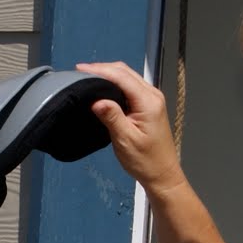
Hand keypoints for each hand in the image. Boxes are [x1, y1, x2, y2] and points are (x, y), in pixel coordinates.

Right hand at [76, 60, 185, 194]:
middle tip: (80, 72)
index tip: (80, 69)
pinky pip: (130, 87)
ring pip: (128, 77)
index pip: (121, 77)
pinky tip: (102, 88)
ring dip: (108, 75)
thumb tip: (97, 100)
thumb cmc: (146, 161)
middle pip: (125, 72)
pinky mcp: (148, 105)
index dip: (100, 70)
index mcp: (148, 102)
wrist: (162, 173)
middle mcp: (152, 96)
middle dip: (103, 69)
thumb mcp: (125, 140)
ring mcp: (152, 99)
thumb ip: (112, 117)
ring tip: (88, 77)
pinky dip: (115, 83)